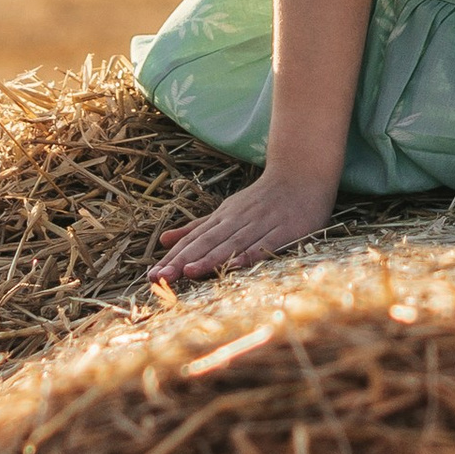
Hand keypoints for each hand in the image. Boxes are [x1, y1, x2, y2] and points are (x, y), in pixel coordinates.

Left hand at [150, 168, 338, 284]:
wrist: (302, 176)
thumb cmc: (261, 199)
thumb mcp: (226, 210)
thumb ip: (197, 228)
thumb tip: (163, 240)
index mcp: (222, 218)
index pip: (193, 240)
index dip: (173, 257)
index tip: (152, 275)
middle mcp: (237, 221)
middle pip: (207, 243)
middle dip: (182, 261)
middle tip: (160, 278)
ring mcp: (261, 225)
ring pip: (231, 244)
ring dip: (210, 259)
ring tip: (188, 272)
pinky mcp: (285, 231)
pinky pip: (264, 244)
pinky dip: (248, 255)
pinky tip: (233, 267)